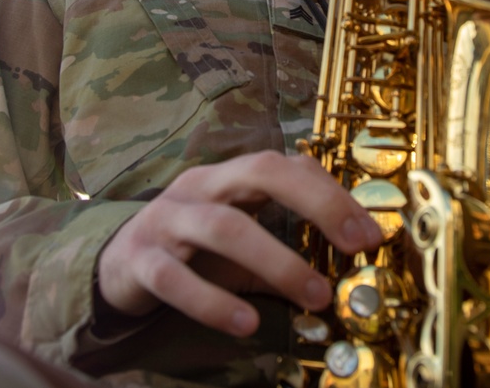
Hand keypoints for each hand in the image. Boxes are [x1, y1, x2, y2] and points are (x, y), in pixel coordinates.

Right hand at [95, 152, 382, 336]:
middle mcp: (198, 187)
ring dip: (277, 262)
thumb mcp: (240, 235)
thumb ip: (283, 239)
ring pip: (224, 226)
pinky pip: (177, 280)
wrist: (117, 265)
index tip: (371, 234)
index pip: (285, 165)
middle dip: (314, 204)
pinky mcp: (140, 261)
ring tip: (315, 295)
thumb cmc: (192, 249)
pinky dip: (215, 303)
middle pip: (260, 173)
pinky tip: (247, 324)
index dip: (331, 193)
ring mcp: (166, 220)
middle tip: (354, 247)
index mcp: (227, 175)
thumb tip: (346, 259)